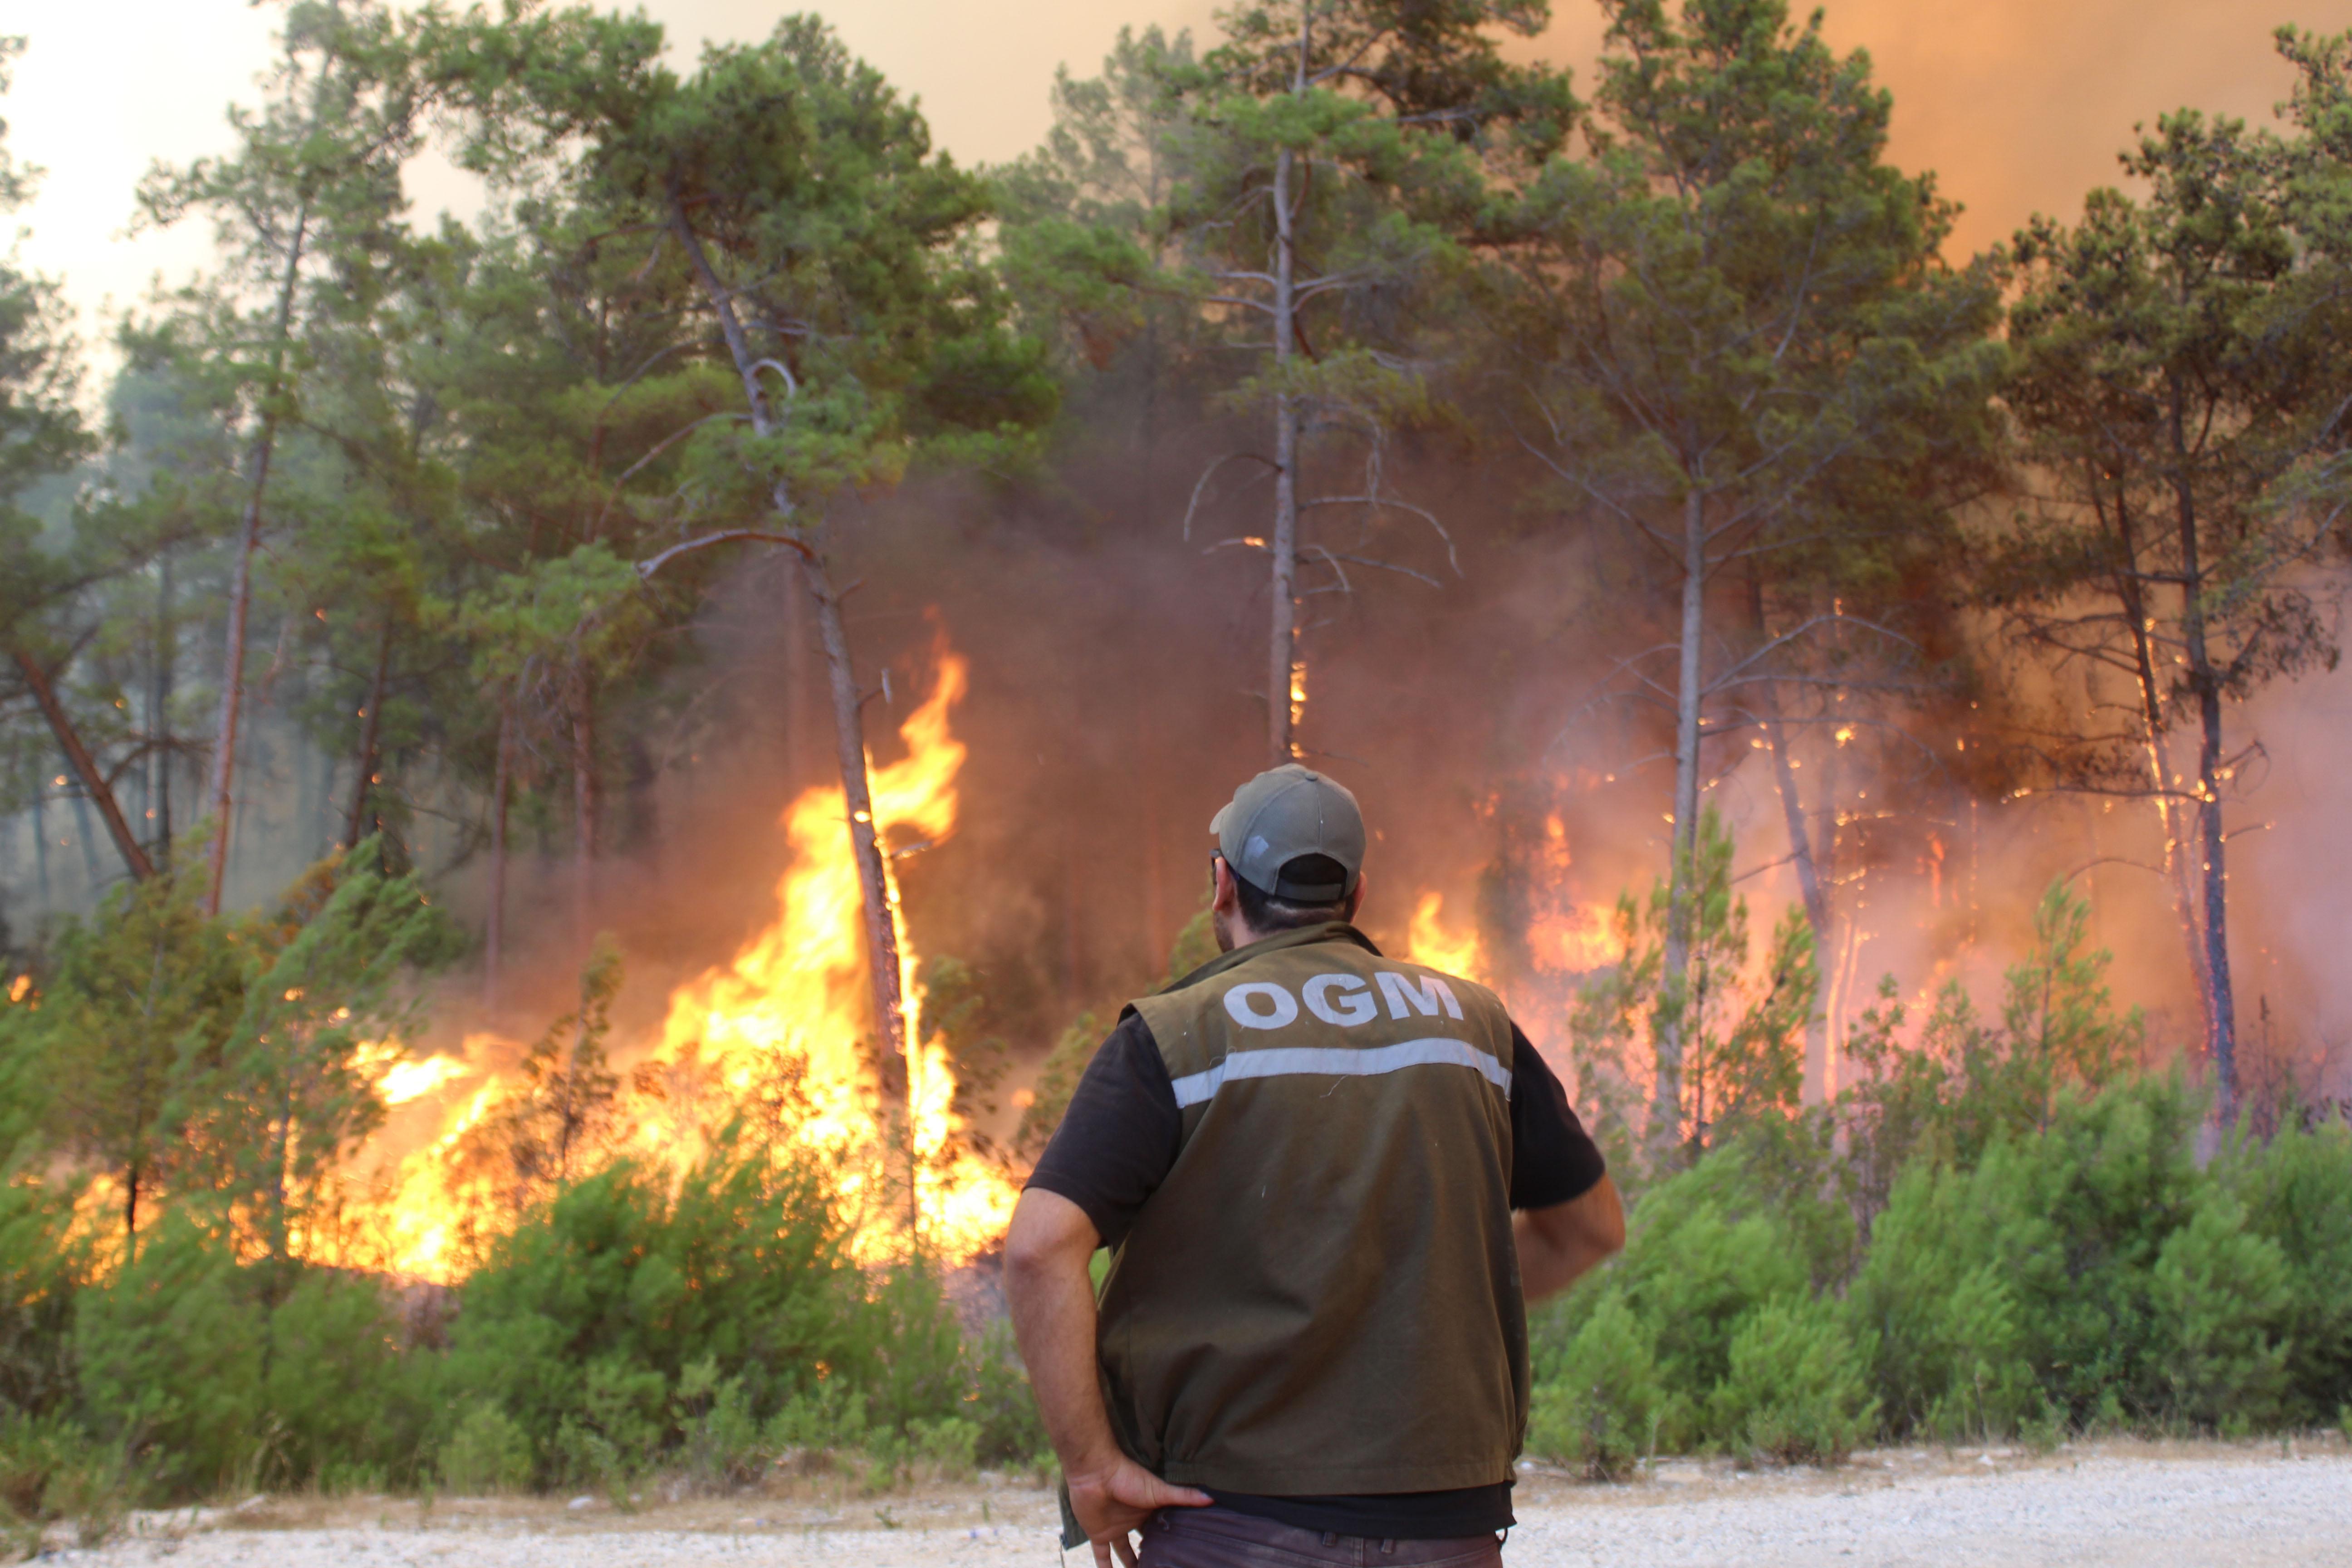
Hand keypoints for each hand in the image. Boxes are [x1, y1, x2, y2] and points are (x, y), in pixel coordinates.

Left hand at [1068, 1455, 1209, 1567]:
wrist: (1095, 1473)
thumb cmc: (1128, 1476)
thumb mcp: (1159, 1490)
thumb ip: (1184, 1496)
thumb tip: (1212, 1497)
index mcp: (1148, 1510)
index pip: (1161, 1529)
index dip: (1169, 1541)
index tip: (1181, 1555)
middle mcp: (1132, 1520)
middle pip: (1144, 1542)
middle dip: (1152, 1554)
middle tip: (1163, 1566)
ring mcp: (1115, 1528)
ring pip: (1124, 1552)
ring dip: (1131, 1565)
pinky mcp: (1098, 1534)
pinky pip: (1102, 1557)